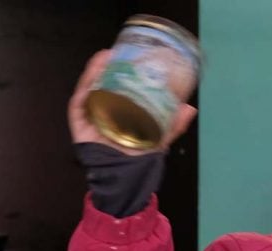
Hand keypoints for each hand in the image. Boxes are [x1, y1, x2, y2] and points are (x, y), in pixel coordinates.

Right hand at [67, 50, 197, 153]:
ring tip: (106, 55)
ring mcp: (91, 114)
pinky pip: (80, 100)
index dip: (124, 70)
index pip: (120, 85)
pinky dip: (85, 84)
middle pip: (104, 83)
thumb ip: (173, 125)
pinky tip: (93, 71)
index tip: (132, 55)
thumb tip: (191, 108)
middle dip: (109, 66)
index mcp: (121, 110)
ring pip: (91, 86)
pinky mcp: (79, 121)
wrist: (124, 177)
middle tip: (119, 51)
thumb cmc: (138, 157)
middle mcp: (104, 109)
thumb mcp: (159, 138)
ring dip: (96, 69)